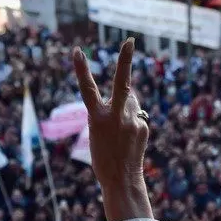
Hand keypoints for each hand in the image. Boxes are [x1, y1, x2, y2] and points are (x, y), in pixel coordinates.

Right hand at [74, 40, 150, 220]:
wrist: (120, 179)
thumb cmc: (104, 158)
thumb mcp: (99, 132)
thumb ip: (113, 111)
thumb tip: (130, 97)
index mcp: (96, 118)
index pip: (87, 89)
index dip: (81, 69)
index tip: (77, 51)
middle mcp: (115, 116)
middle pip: (122, 82)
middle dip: (125, 60)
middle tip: (129, 41)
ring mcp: (132, 121)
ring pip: (130, 102)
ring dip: (126, 108)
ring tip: (120, 130)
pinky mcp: (143, 127)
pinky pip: (137, 116)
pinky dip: (132, 122)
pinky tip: (129, 139)